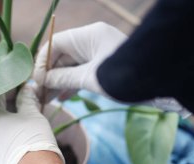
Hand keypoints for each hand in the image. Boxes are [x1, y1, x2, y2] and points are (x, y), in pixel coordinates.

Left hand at [0, 86, 63, 163]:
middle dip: (5, 105)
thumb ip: (27, 100)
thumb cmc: (33, 143)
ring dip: (0, 123)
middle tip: (22, 101)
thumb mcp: (33, 116)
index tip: (22, 84)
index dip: (12, 86)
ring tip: (18, 122)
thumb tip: (26, 90)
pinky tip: (11, 141)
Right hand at [33, 22, 189, 116]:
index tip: (35, 80)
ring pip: (71, 66)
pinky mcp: (104, 66)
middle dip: (49, 75)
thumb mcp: (89, 78)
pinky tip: (63, 98)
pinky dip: (72, 84)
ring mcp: (98, 53)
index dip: (42, 62)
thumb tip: (43, 80)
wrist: (158, 86)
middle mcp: (92, 41)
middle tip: (38, 93)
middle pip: (62, 56)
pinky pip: (82, 72)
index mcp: (88, 35)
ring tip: (47, 99)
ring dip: (59, 82)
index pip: (55, 44)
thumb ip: (64, 78)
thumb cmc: (124, 77)